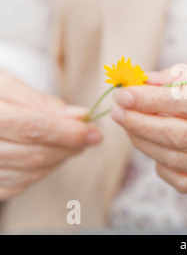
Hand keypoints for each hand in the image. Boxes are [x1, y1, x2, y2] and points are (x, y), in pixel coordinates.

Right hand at [0, 72, 102, 199]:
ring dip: (58, 159)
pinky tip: (47, 154)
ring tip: (68, 142)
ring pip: (30, 174)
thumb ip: (41, 102)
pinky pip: (19, 185)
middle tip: (89, 136)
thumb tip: (80, 116)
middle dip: (68, 147)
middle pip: (33, 155)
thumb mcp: (6, 85)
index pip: (31, 128)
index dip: (67, 132)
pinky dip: (41, 171)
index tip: (93, 131)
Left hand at [111, 66, 186, 192]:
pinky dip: (163, 166)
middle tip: (119, 110)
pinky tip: (156, 148)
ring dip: (145, 143)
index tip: (124, 93)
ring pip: (180, 160)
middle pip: (181, 136)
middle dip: (140, 123)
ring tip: (131, 124)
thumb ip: (183, 74)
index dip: (151, 100)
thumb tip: (142, 83)